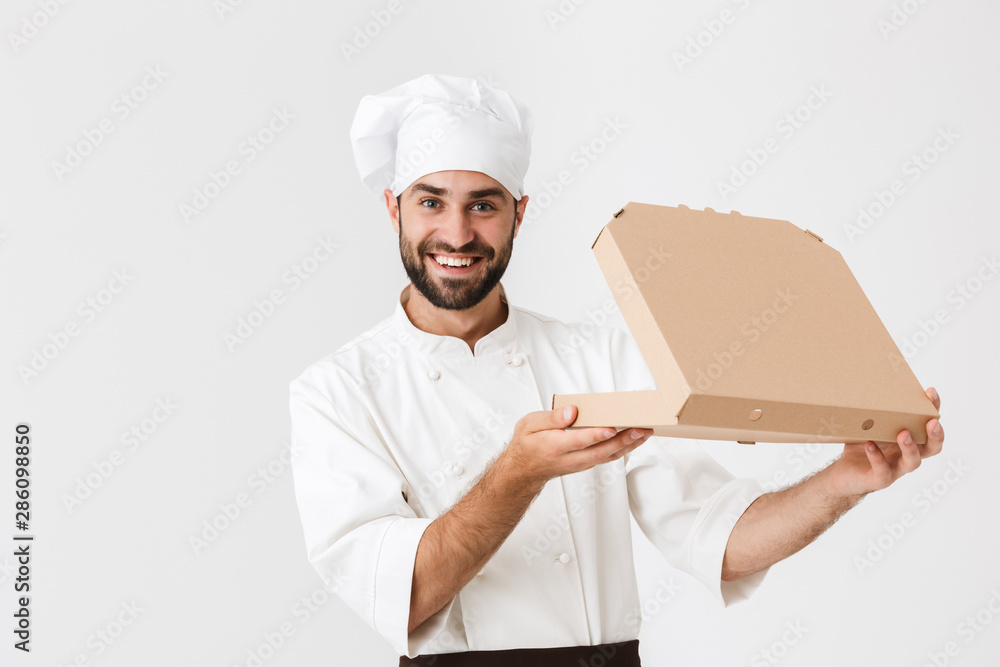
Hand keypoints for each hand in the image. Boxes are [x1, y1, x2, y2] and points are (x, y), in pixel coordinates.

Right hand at [501, 405, 651, 486]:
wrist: (524, 470)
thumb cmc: (527, 443)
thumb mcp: (529, 424)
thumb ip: (551, 418)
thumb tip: (571, 411)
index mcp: (554, 446)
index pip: (579, 441)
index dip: (596, 435)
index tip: (611, 428)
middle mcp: (570, 458)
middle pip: (600, 451)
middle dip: (623, 440)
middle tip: (641, 429)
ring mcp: (580, 464)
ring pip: (608, 456)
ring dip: (629, 446)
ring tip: (645, 432)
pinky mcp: (587, 464)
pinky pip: (607, 458)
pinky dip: (624, 449)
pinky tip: (635, 439)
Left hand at [828, 387, 943, 497]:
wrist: (844, 474)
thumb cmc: (861, 446)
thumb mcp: (868, 426)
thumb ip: (874, 411)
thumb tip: (867, 380)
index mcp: (910, 440)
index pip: (928, 425)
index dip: (933, 410)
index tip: (930, 392)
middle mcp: (907, 454)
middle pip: (932, 448)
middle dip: (936, 435)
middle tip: (932, 422)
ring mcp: (895, 468)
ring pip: (912, 462)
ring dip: (910, 448)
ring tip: (903, 433)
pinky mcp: (880, 479)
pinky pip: (883, 470)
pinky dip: (877, 457)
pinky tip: (870, 445)